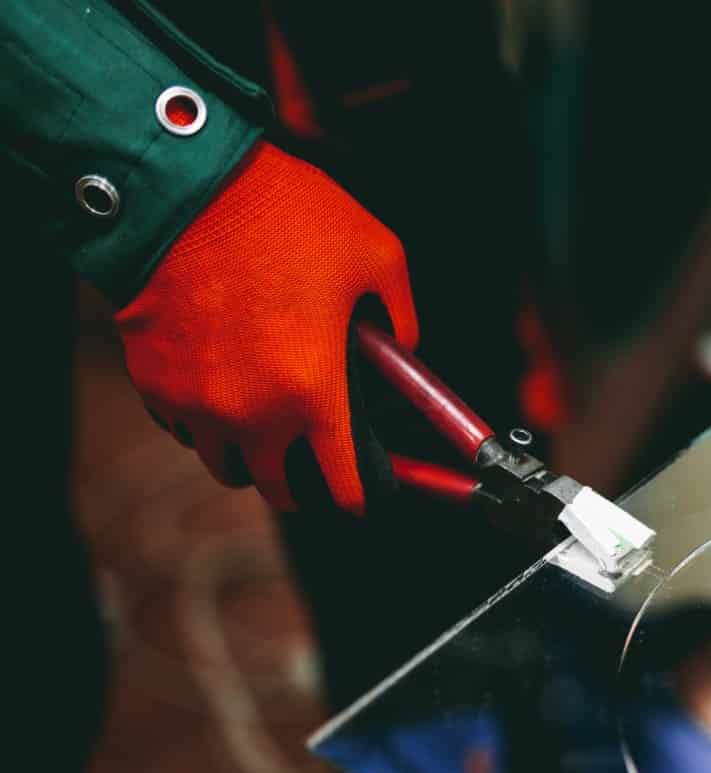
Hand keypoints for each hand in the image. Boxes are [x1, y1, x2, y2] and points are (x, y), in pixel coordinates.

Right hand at [116, 142, 417, 513]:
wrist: (181, 185)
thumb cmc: (284, 215)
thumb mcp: (378, 256)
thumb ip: (402, 319)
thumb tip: (405, 350)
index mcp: (313, 393)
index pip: (342, 487)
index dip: (360, 497)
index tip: (366, 494)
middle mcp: (250, 413)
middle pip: (277, 491)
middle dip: (302, 483)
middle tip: (314, 459)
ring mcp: (194, 403)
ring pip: (224, 463)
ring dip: (250, 454)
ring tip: (268, 422)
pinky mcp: (152, 382)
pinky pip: (182, 428)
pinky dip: (205, 422)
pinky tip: (224, 388)